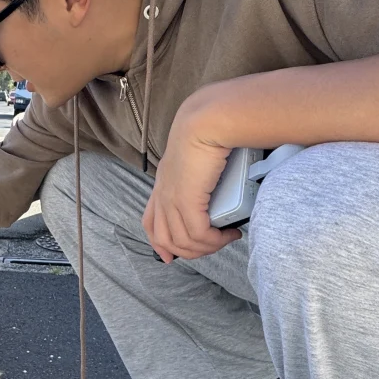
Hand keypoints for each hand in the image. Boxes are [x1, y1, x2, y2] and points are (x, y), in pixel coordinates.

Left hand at [142, 106, 241, 261]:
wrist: (206, 120)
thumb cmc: (208, 133)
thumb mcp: (197, 157)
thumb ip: (199, 172)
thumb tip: (216, 185)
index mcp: (163, 184)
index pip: (150, 223)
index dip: (159, 244)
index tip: (172, 257)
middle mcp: (163, 194)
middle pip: (166, 240)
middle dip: (191, 251)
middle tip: (215, 244)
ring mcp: (172, 198)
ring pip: (183, 242)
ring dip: (208, 247)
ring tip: (227, 237)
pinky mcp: (186, 200)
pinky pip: (198, 234)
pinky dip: (214, 240)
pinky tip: (228, 233)